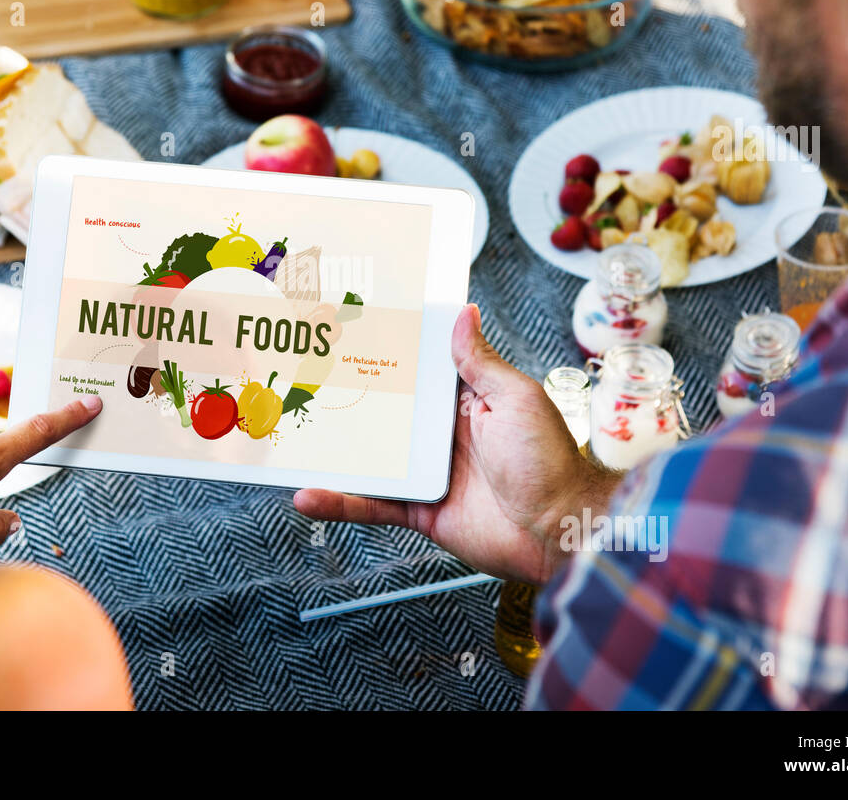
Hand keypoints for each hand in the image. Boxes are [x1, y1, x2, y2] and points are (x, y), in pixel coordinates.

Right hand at [293, 305, 619, 582]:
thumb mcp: (515, 399)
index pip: (419, 372)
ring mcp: (429, 473)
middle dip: (346, 395)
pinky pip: (373, 504)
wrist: (558, 532)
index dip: (387, 353)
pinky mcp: (420, 511)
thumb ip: (480, 363)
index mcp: (466, 402)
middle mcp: (443, 435)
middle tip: (298, 374)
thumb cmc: (549, 462)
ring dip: (333, 449)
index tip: (348, 329)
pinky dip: (340, 501)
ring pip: (371, 457)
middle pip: (386, 412)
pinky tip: (308, 496)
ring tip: (288, 434)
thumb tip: (464, 314)